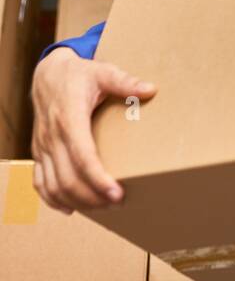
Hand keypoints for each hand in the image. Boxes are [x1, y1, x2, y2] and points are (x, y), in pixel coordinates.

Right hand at [31, 48, 156, 213]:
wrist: (48, 73)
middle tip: (118, 203)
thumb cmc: (77, 74)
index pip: (82, 156)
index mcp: (69, 118)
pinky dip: (52, 199)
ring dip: (76, 201)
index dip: (98, 178)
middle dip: (92, 196)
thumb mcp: (102, 72)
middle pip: (67, 178)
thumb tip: (150, 89)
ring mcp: (43, 146)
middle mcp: (52, 136)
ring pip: (52, 185)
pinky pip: (39, 181)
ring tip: (102, 207)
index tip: (117, 193)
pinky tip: (69, 208)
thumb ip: (125, 81)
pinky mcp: (39, 151)